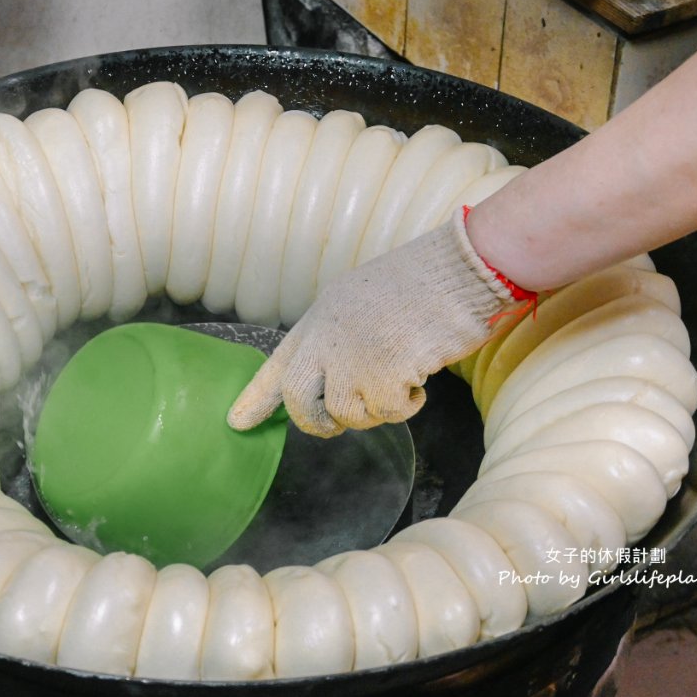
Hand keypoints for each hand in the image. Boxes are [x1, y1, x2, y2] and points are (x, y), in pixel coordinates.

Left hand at [228, 213, 516, 436]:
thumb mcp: (364, 302)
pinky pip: (386, 413)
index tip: (237, 422)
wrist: (459, 267)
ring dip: (374, 410)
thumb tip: (332, 384)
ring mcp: (352, 356)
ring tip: (400, 382)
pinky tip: (420, 381)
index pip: (279, 364)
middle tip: (334, 428)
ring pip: (346, 413)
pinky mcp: (383, 372)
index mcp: (320, 318)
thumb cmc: (423, 283)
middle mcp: (327, 338)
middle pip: (300, 401)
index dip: (257, 397)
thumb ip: (341, 337)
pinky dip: (406, 407)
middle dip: (314, 424)